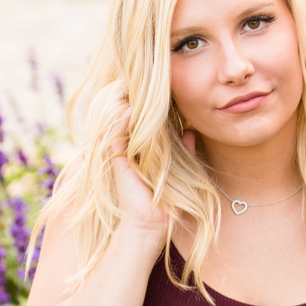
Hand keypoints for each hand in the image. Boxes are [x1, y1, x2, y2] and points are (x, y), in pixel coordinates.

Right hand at [100, 88, 173, 240]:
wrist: (155, 223)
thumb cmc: (170, 202)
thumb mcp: (184, 169)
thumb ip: (186, 150)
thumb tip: (190, 130)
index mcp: (144, 152)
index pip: (144, 123)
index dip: (150, 107)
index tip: (160, 89)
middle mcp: (129, 151)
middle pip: (128, 119)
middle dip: (133, 100)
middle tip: (142, 82)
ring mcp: (121, 155)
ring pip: (118, 124)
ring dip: (124, 106)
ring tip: (130, 89)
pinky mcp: (116, 162)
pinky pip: (114, 137)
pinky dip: (120, 123)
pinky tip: (129, 111)